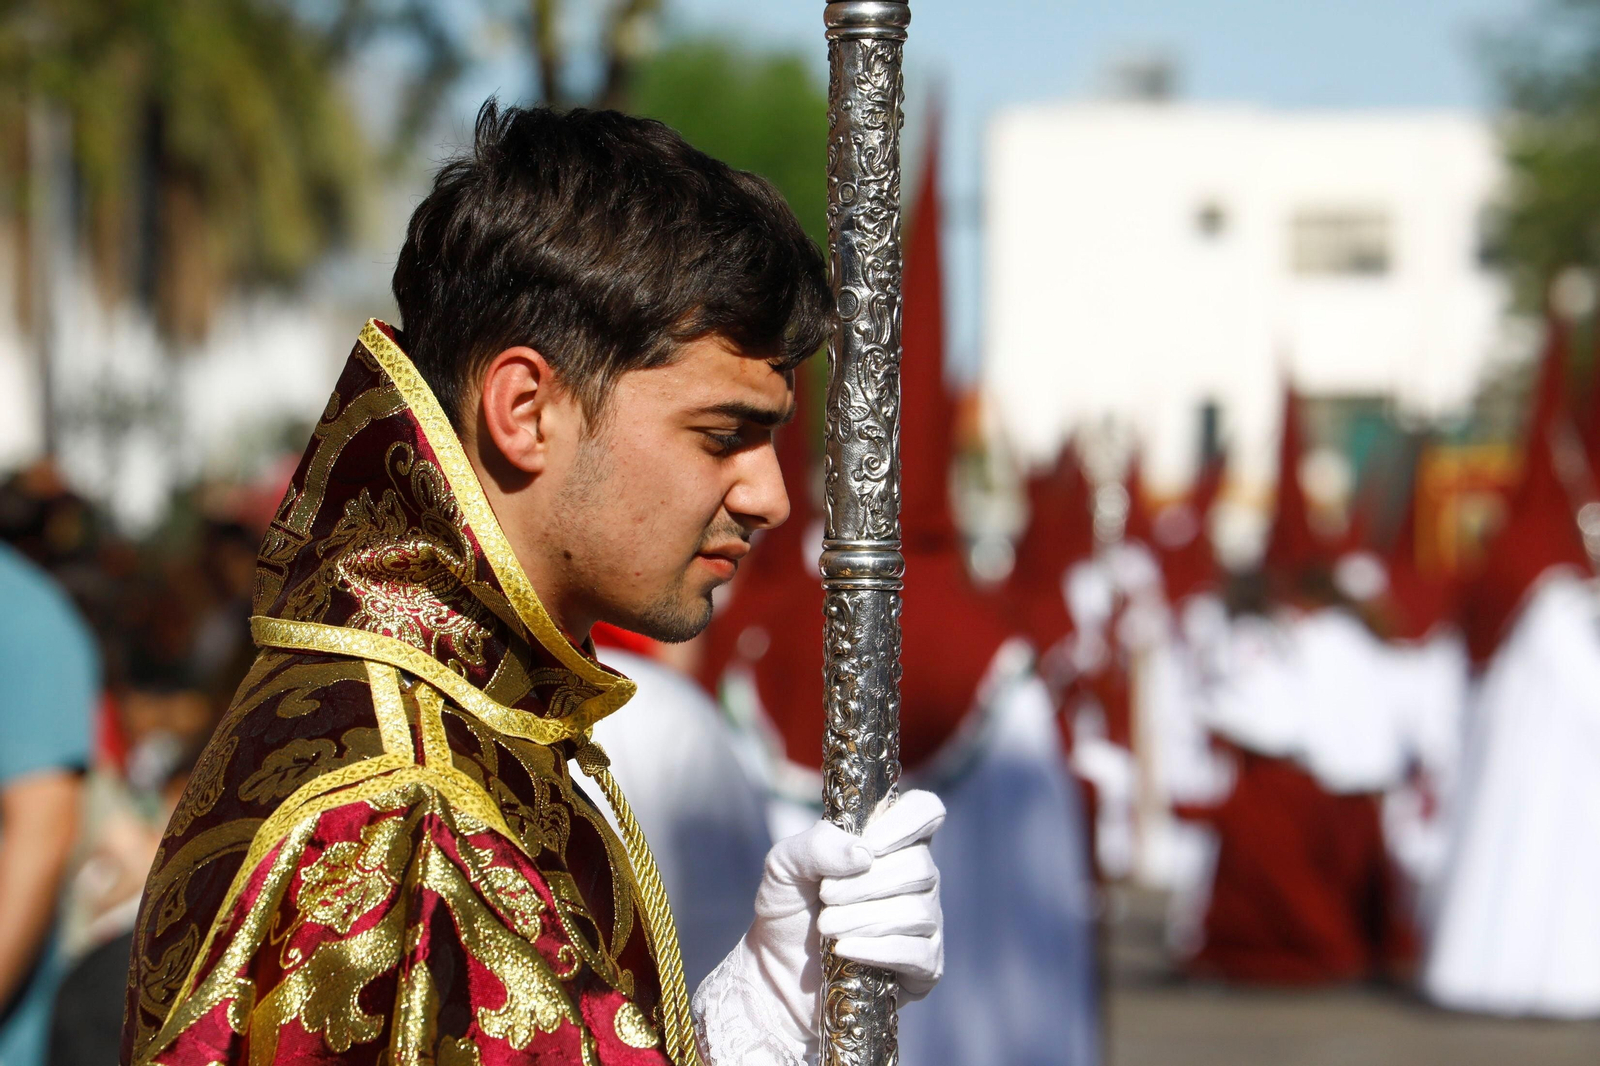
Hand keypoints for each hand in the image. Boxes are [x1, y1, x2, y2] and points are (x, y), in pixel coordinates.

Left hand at [737, 790, 945, 1047]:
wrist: (777, 971)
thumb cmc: (788, 909)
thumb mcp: (784, 865)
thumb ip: (817, 845)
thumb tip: (864, 853)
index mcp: (888, 841)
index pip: (925, 811)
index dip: (907, 822)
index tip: (870, 845)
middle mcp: (915, 877)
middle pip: (919, 867)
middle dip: (864, 884)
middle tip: (825, 896)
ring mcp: (925, 921)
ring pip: (916, 912)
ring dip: (862, 919)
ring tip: (826, 926)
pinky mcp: (924, 965)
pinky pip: (916, 952)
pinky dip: (876, 950)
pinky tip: (844, 950)